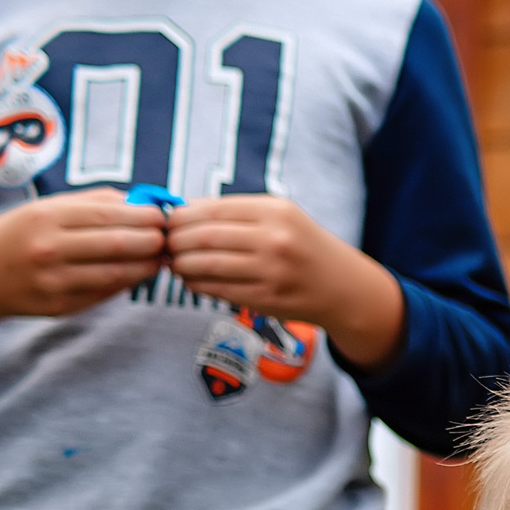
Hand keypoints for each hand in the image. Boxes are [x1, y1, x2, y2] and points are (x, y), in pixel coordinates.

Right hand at [0, 189, 169, 346]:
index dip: (146, 216)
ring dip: (148, 265)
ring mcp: (55, 281)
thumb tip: (142, 201)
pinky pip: (106, 293)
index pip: (111, 215)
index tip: (164, 216)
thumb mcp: (46, 208)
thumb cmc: (19, 234)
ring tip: (162, 256)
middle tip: (170, 238)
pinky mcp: (61, 306)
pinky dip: (128, 281)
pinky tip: (139, 272)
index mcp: (46, 217)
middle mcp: (49, 249)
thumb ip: (93, 202)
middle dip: (154, 241)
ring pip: (118, 273)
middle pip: (120, 244)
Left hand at [165, 194, 405, 366]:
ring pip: (206, 265)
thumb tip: (183, 210)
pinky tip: (192, 280)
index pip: (210, 210)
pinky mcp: (266, 300)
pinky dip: (197, 284)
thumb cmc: (303, 246)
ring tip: (175, 263)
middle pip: (203, 237)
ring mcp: (271, 272)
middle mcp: (274, 240)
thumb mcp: (280, 215)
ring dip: (181, 265)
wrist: (343, 286)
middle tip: (166, 245)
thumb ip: (235, 211)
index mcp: (274, 212)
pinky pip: (218, 290)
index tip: (168, 222)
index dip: (180, 217)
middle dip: (175, 242)